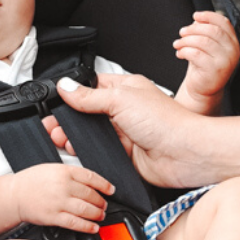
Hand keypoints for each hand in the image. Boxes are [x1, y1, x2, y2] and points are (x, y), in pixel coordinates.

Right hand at [7, 163, 113, 232]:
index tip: (110, 190)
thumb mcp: (51, 168)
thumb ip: (70, 174)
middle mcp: (63, 186)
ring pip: (86, 209)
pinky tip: (93, 227)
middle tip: (103, 205)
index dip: (104, 185)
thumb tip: (90, 183)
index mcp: (63, 171)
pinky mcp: (54, 217)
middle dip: (101, 202)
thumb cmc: (30, 182)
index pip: (91, 178)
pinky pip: (76, 223)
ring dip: (97, 214)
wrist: (14, 195)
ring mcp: (59, 202)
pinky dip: (87, 226)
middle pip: (91, 195)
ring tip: (100, 216)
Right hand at [47, 74, 220, 188]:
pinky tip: (79, 151)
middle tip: (53, 124)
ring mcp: (125, 133)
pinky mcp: (125, 154)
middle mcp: (125, 110)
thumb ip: (89, 96)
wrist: (185, 154)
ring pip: (93, 133)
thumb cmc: (166, 121)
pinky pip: (101, 151)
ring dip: (76, 136)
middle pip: (89, 112)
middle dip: (69, 118)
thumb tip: (66, 87)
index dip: (73, 92)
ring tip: (61, 137)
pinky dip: (89, 152)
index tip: (55, 100)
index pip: (92, 86)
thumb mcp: (120, 99)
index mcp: (126, 89)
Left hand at [174, 11, 238, 112]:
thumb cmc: (204, 65)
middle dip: (193, 29)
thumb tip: (197, 20)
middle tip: (182, 32)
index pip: (224, 23)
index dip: (209, 16)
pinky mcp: (215, 71)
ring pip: (203, 41)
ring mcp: (225, 61)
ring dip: (186, 40)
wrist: (203, 89)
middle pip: (213, 30)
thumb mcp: (206, 46)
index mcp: (232, 42)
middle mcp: (232, 51)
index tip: (195, 15)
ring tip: (178, 44)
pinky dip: (184, 51)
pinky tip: (180, 53)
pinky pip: (196, 54)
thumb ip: (204, 32)